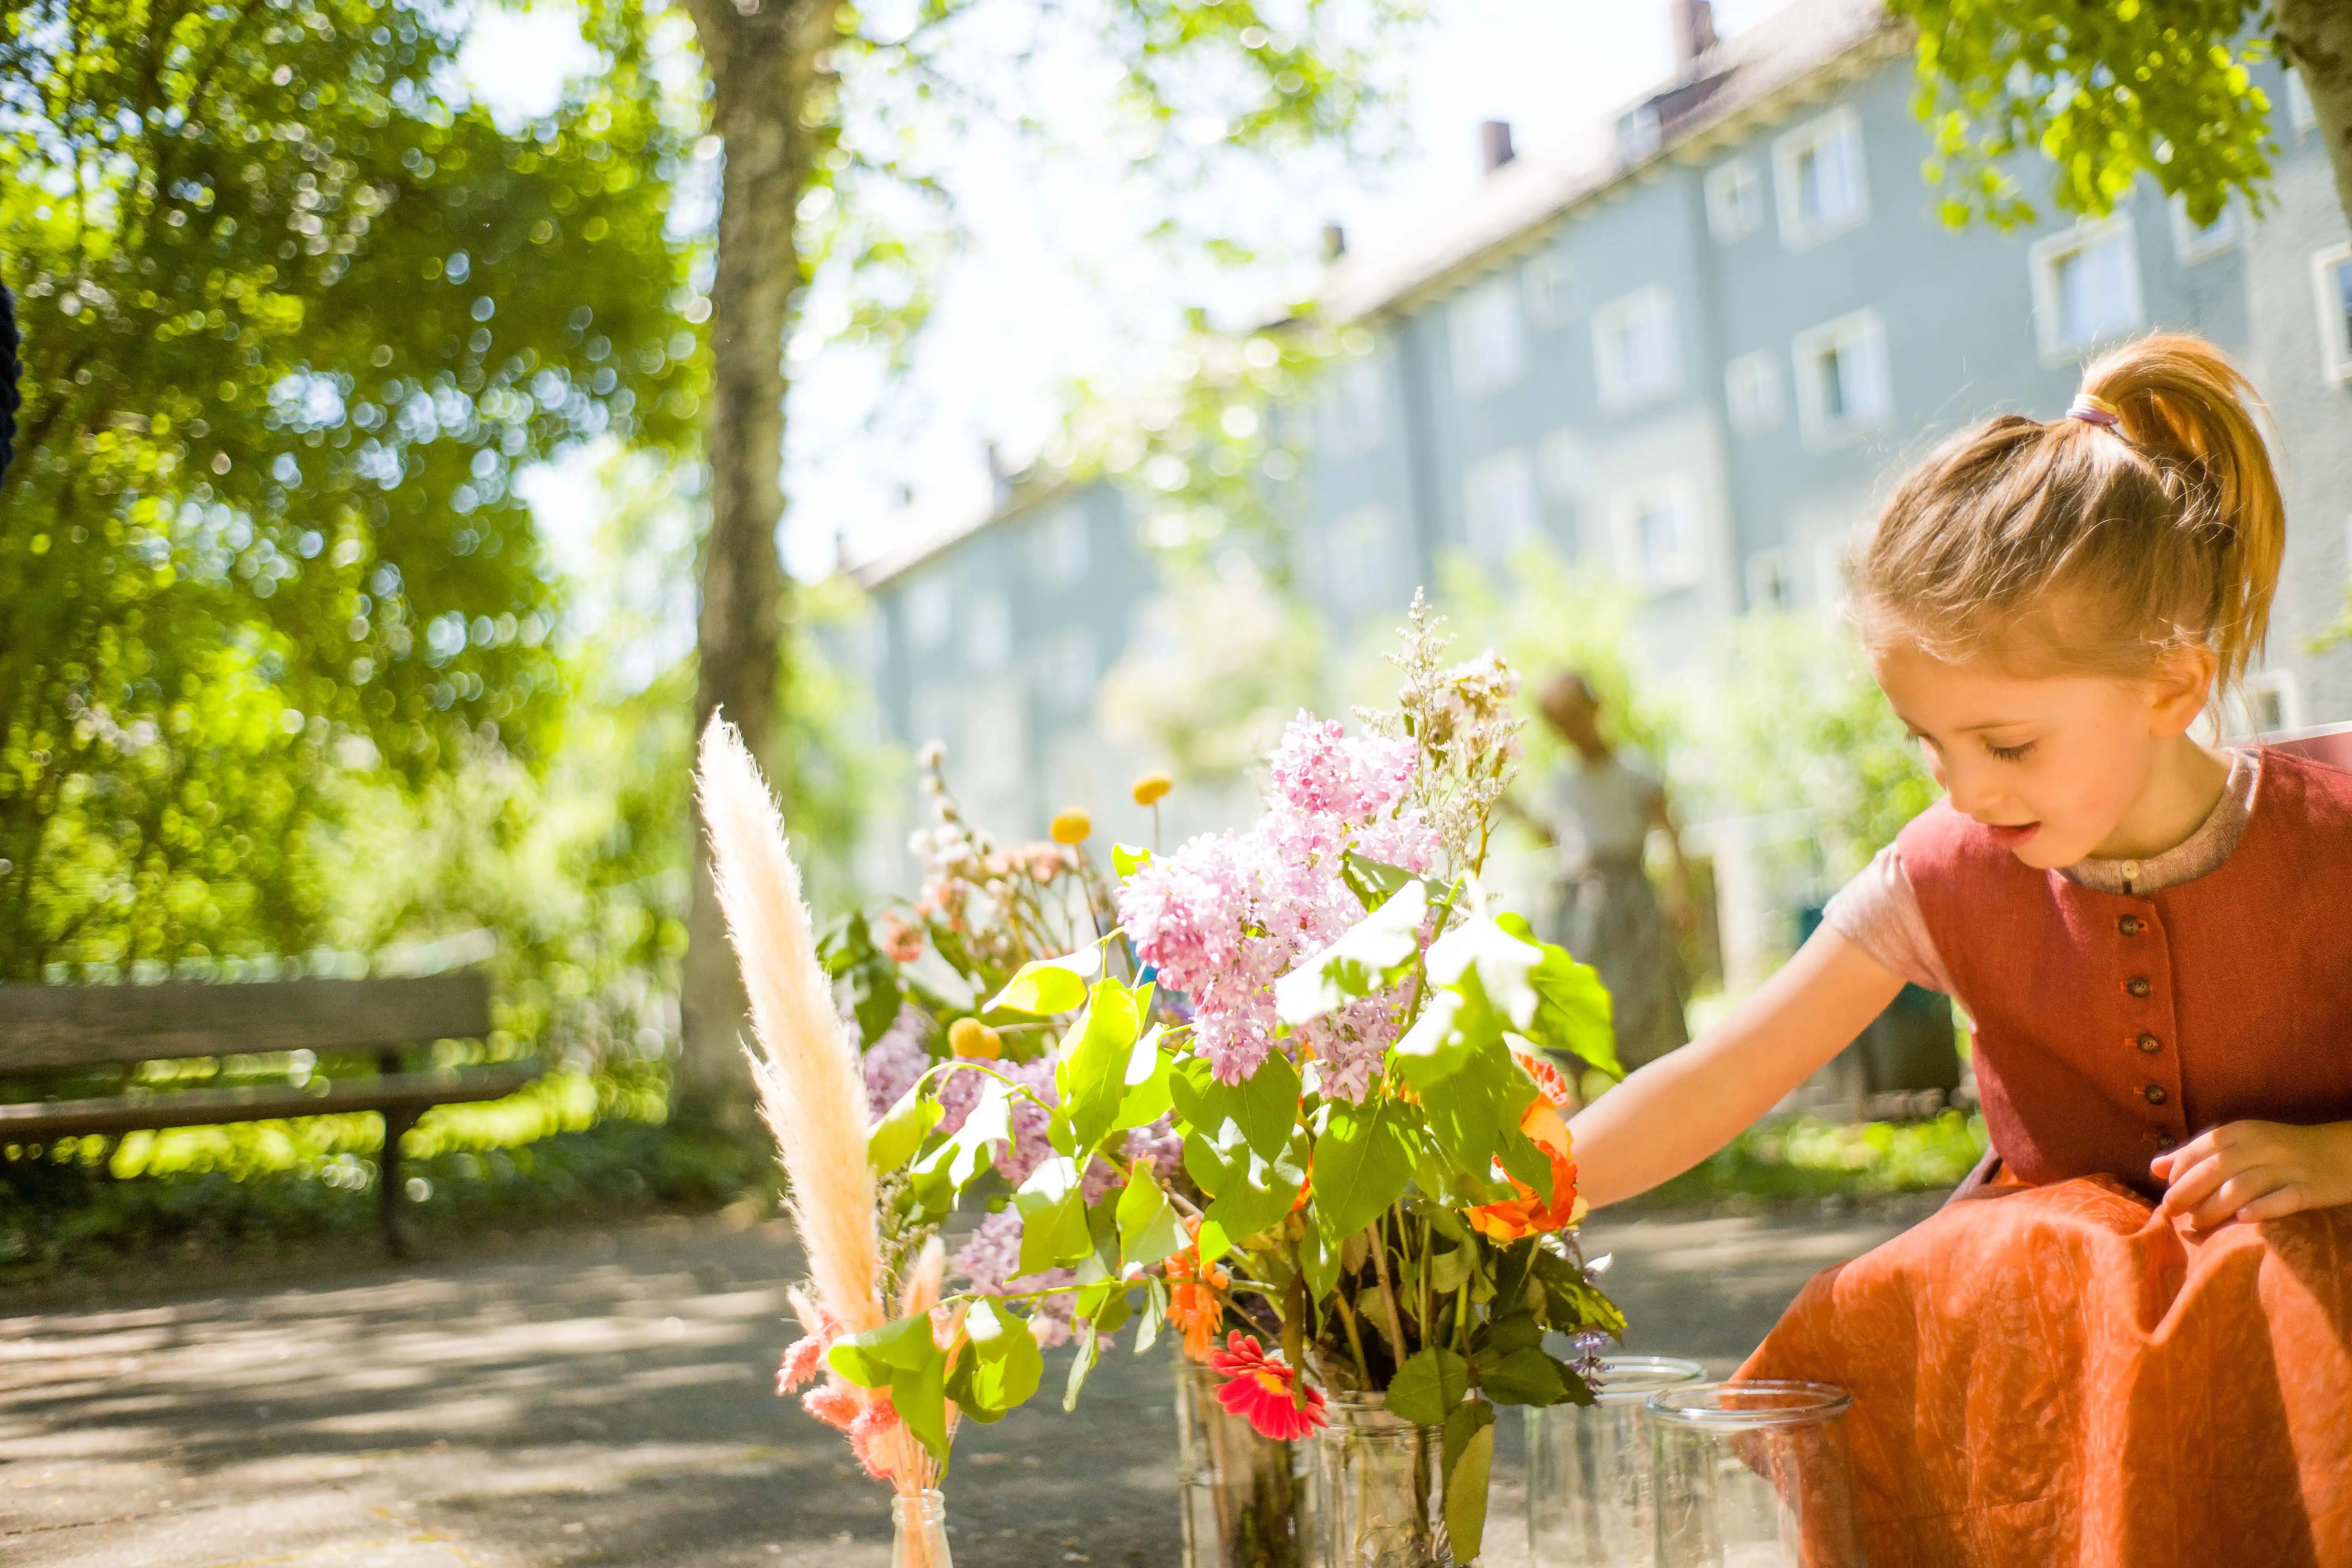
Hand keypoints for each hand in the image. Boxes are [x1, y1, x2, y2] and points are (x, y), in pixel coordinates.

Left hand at [2151, 1120, 2351, 1230]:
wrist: (2343, 1152)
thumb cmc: (2281, 1151)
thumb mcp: (2241, 1144)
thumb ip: (2198, 1155)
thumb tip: (2155, 1168)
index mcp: (2242, 1132)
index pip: (2201, 1150)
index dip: (2179, 1172)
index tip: (2168, 1191)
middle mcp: (2262, 1147)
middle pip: (2215, 1169)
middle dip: (2187, 1192)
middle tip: (2171, 1211)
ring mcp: (2288, 1168)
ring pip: (2242, 1187)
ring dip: (2214, 1207)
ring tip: (2197, 1223)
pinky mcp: (2311, 1189)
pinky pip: (2283, 1200)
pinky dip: (2261, 1209)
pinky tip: (2242, 1220)